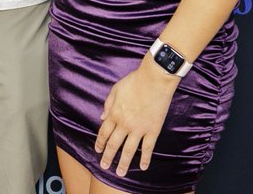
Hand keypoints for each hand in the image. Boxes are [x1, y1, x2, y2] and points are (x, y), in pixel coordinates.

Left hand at [94, 60, 179, 176]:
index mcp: (114, 113)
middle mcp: (124, 124)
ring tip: (120, 173)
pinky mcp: (153, 130)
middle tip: (104, 166)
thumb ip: (108, 104)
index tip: (98, 150)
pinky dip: (145, 158)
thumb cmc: (134, 81)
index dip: (100, 143)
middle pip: (114, 144)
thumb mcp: (115, 90)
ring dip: (124, 162)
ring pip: (129, 150)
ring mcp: (139, 129)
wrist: (154, 80)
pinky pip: (148, 148)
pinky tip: (142, 167)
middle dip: (108, 156)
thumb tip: (102, 117)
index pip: (104, 132)